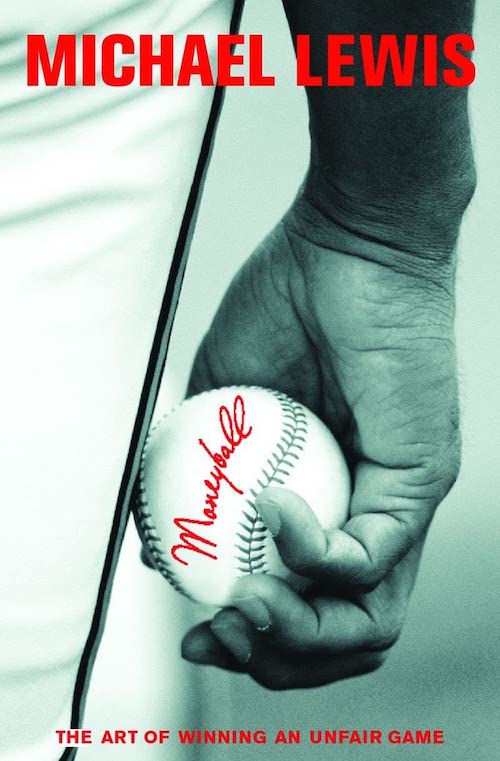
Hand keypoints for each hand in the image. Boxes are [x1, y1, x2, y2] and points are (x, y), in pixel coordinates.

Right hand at [181, 196, 460, 688]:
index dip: (249, 639)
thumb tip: (157, 543)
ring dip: (295, 634)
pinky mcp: (422, 480)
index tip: (194, 629)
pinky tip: (269, 506)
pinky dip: (310, 551)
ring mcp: (403, 504)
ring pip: (367, 622)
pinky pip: (369, 554)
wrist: (344, 242)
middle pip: (340, 637)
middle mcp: (372, 517)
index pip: (303, 608)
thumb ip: (194, 473)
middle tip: (213, 635)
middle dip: (271, 658)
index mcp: (327, 506)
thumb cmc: (284, 306)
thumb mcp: (221, 401)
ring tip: (242, 600)